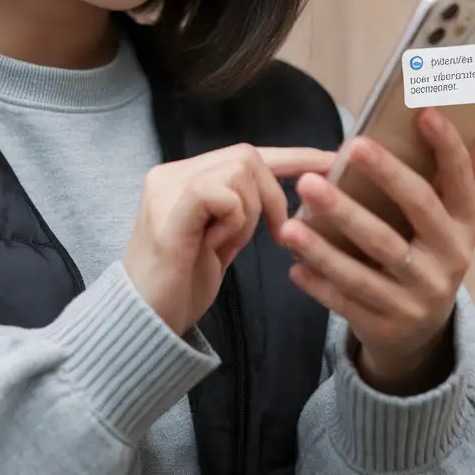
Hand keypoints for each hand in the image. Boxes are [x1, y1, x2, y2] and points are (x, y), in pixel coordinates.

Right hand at [124, 144, 335, 335]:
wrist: (144, 321)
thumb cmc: (183, 283)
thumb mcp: (221, 236)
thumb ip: (243, 208)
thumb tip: (297, 191)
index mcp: (183, 175)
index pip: (245, 153)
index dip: (292, 156)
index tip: (330, 162)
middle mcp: (172, 172)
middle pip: (247, 155)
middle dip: (273, 194)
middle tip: (275, 235)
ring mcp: (167, 188)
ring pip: (239, 171)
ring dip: (249, 214)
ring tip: (224, 245)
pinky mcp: (168, 212)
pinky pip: (221, 194)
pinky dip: (232, 221)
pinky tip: (213, 245)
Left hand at [278, 109, 474, 393]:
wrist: (421, 331)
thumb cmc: (427, 252)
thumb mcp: (450, 222)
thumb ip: (461, 177)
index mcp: (465, 230)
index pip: (459, 184)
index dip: (447, 149)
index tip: (425, 113)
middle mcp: (448, 265)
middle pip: (403, 223)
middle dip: (365, 192)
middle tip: (326, 164)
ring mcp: (417, 300)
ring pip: (365, 269)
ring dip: (325, 247)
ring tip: (291, 224)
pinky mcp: (386, 326)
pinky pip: (346, 303)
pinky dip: (319, 284)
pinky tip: (293, 266)